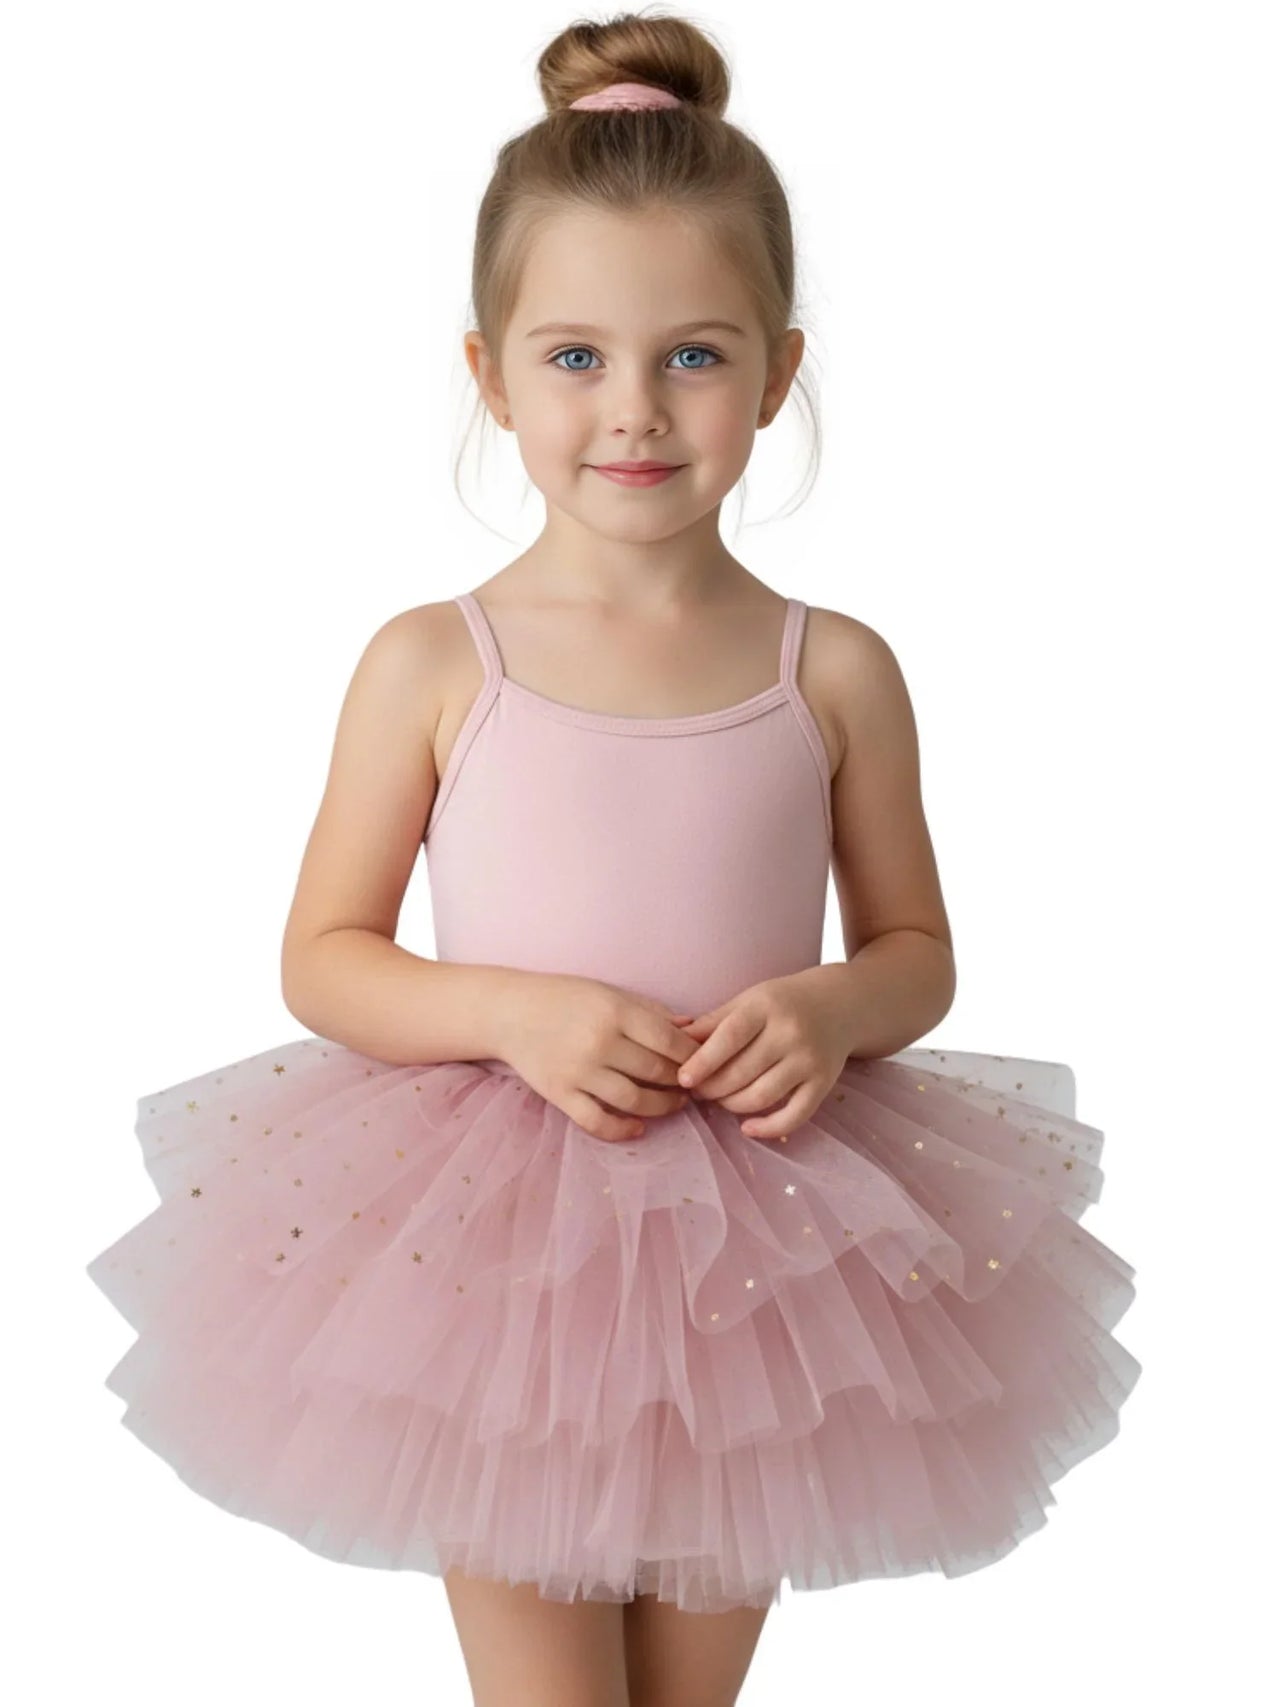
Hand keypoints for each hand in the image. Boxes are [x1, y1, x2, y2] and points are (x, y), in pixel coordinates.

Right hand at [494, 972, 700, 1143]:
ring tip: (674, 1104)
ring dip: (662, 1107)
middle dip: (681, 1082)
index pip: (669, 1041)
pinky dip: (622, 1130)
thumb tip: (692, 1028)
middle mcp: (599, 1042)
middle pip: (656, 1072)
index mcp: (615, 1011)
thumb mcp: (608, 992)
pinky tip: (638, 1128)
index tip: (704, 1062)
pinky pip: (597, 1121)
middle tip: (693, 1085)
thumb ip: (650, 1011)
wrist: (508, 1012)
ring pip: (634, 1100)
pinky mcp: (560, 1094)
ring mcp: (578, 1071)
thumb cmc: (563, 997)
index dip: (693, 1056)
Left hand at [672, 970, 851, 1139]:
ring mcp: (809, 1060)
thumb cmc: (785, 1002)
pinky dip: (768, 1128)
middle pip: (741, 1072)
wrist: (842, 1004)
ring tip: (719, 1100)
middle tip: (697, 1091)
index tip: (683, 1079)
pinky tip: (747, 1128)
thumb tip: (674, 1040)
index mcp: (766, 1006)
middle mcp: (790, 1033)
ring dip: (732, 1106)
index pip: (729, 1037)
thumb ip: (713, 1021)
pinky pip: (794, 1116)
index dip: (702, 1062)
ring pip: (761, 1096)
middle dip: (711, 1088)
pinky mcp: (824, 1083)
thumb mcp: (749, 999)